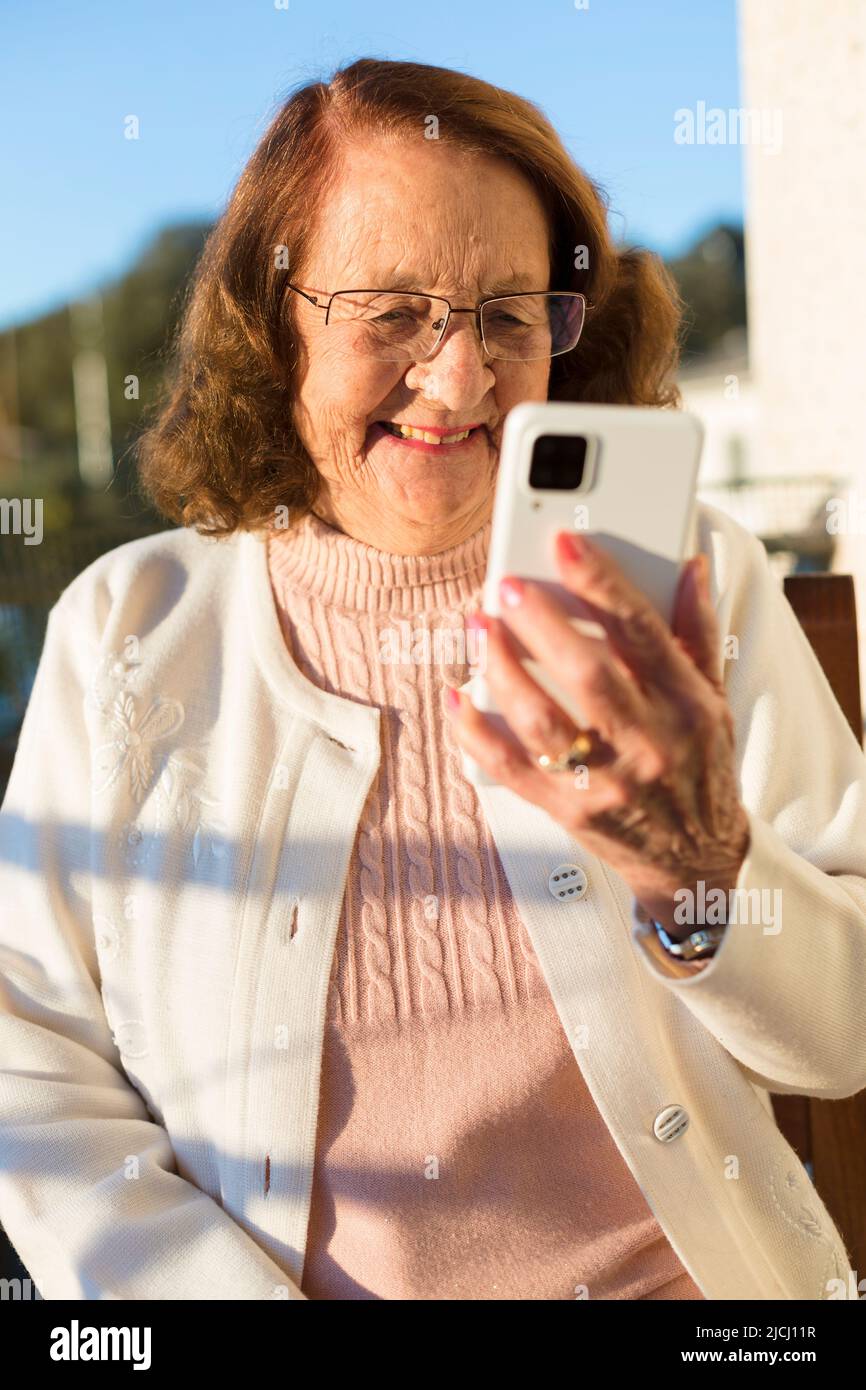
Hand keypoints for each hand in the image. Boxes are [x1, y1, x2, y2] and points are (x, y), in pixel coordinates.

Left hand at [446, 531, 750, 933]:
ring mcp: (606, 783)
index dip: (602, 583)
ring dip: (502, 671)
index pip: (644, 633)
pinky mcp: (568, 812)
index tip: (566, 542)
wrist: (695, 860)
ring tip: (477, 628)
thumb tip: (689, 564)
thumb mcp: (714, 699)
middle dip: (542, 624)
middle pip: (588, 675)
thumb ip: (697, 630)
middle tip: (506, 585)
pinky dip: (476, 731)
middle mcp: (649, 745)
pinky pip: (510, 769)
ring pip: (542, 722)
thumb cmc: (699, 766)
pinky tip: (456, 695)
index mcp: (688, 706)